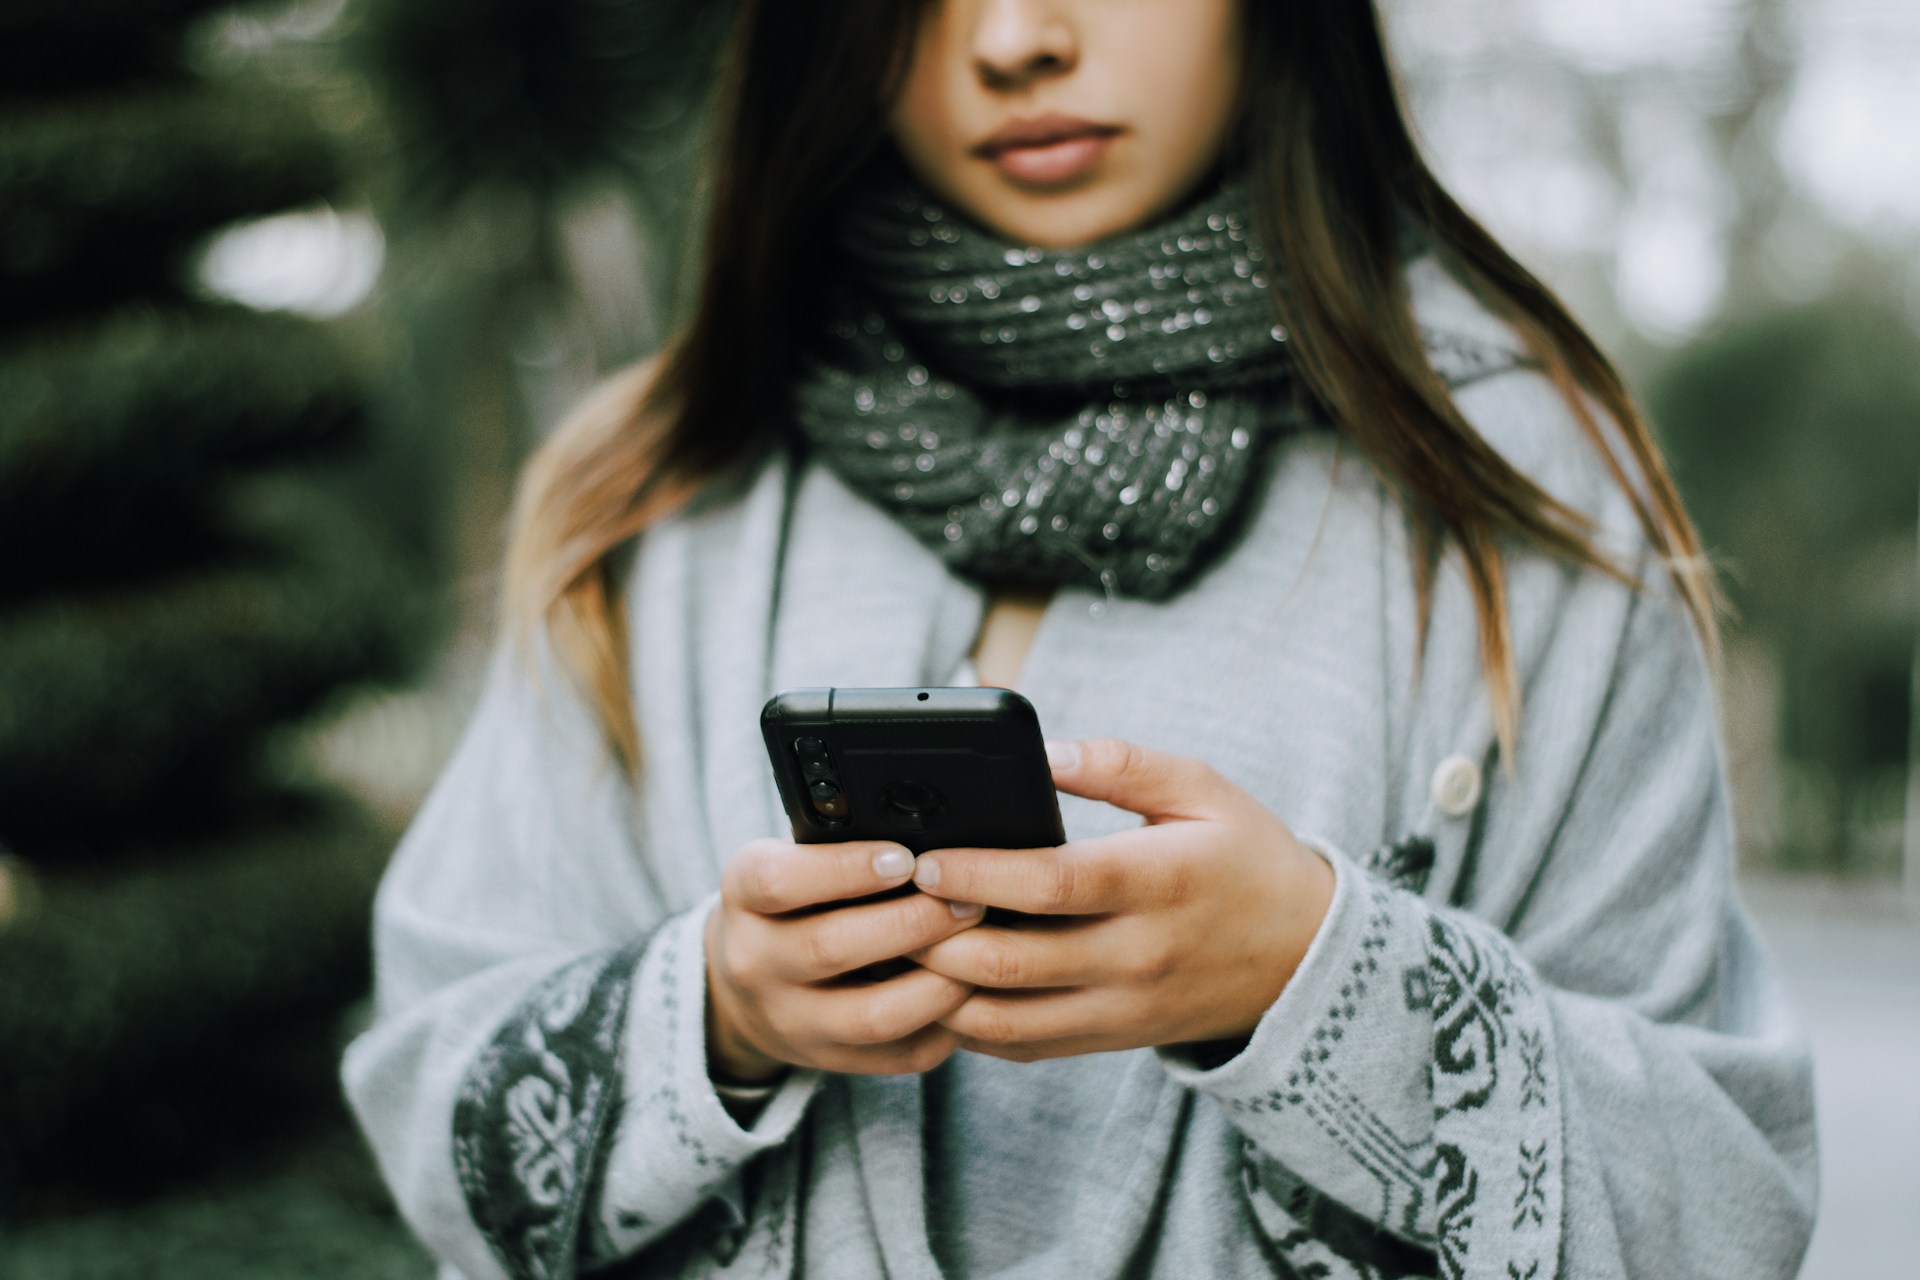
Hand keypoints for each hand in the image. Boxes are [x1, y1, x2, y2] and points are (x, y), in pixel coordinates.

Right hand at [705, 837, 985, 1081]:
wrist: (744, 984)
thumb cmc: (791, 903)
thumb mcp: (789, 860)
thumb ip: (840, 848)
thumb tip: (931, 842)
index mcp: (743, 897)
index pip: (781, 882)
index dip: (847, 869)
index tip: (906, 858)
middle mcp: (754, 963)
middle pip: (832, 948)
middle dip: (913, 923)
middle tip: (967, 902)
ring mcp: (789, 1020)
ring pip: (872, 1016)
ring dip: (938, 983)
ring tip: (980, 951)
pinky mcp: (828, 1060)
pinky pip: (897, 1055)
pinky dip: (945, 1026)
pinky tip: (970, 995)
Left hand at [908, 738, 1334, 1062]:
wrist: (1304, 957)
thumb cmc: (1246, 858)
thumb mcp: (1203, 789)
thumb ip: (1122, 765)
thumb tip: (1044, 752)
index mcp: (1159, 882)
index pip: (1053, 885)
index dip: (979, 873)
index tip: (925, 856)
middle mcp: (1136, 955)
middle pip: (1011, 961)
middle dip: (935, 933)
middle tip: (893, 900)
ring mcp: (1121, 1007)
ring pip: (1003, 1018)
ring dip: (940, 985)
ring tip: (903, 942)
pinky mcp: (1109, 1039)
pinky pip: (1020, 1045)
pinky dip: (967, 1023)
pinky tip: (939, 983)